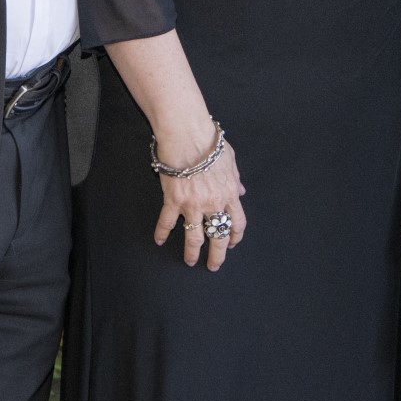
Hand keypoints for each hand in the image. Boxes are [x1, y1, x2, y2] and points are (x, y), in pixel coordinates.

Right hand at [153, 130, 246, 271]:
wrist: (188, 135)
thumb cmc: (209, 142)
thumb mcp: (230, 159)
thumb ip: (236, 179)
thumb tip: (241, 191)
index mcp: (229, 193)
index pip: (237, 223)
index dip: (235, 236)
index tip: (231, 243)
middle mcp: (213, 203)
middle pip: (218, 236)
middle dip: (218, 254)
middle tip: (214, 265)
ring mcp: (193, 204)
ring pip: (194, 237)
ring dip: (192, 252)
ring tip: (190, 261)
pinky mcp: (173, 200)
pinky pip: (167, 222)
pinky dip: (162, 232)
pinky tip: (159, 240)